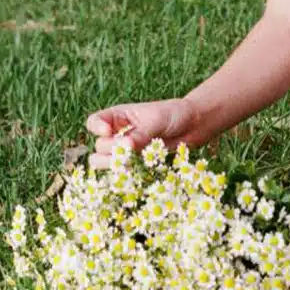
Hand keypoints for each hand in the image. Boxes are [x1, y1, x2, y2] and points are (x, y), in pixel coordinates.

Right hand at [84, 97, 200, 170]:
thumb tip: (124, 146)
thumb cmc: (175, 115)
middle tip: (128, 150)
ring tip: (128, 164)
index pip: (95, 121)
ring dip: (112, 165)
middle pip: (99, 145)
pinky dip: (123, 174)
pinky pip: (121, 172)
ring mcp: (127, 149)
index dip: (96, 127)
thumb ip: (140, 133)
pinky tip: (133, 174)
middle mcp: (119, 133)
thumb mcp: (156, 120)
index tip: (108, 131)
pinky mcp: (136, 163)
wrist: (194, 125)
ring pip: (104, 161)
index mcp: (120, 116)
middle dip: (110, 149)